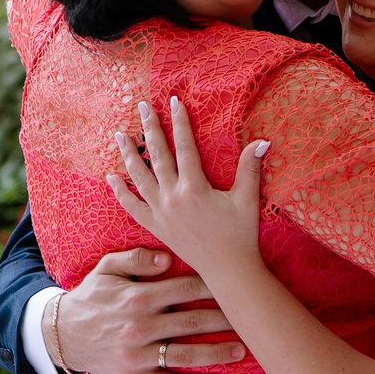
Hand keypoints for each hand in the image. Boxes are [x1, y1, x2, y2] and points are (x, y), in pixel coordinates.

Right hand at [50, 248, 246, 373]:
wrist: (61, 334)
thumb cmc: (91, 296)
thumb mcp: (106, 268)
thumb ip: (136, 258)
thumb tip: (167, 257)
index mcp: (137, 296)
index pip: (184, 288)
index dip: (213, 285)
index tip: (236, 282)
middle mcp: (140, 326)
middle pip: (192, 321)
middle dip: (224, 319)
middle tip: (251, 316)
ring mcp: (138, 354)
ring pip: (185, 354)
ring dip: (216, 353)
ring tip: (243, 351)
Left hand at [107, 96, 268, 283]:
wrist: (228, 271)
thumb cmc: (241, 235)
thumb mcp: (248, 199)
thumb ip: (251, 168)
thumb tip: (263, 140)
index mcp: (195, 187)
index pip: (184, 146)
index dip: (179, 122)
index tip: (173, 101)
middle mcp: (172, 197)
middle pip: (158, 156)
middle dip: (150, 128)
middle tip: (141, 106)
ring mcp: (160, 213)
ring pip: (139, 177)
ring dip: (128, 155)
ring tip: (119, 134)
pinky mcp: (155, 226)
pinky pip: (132, 206)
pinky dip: (120, 191)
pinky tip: (111, 176)